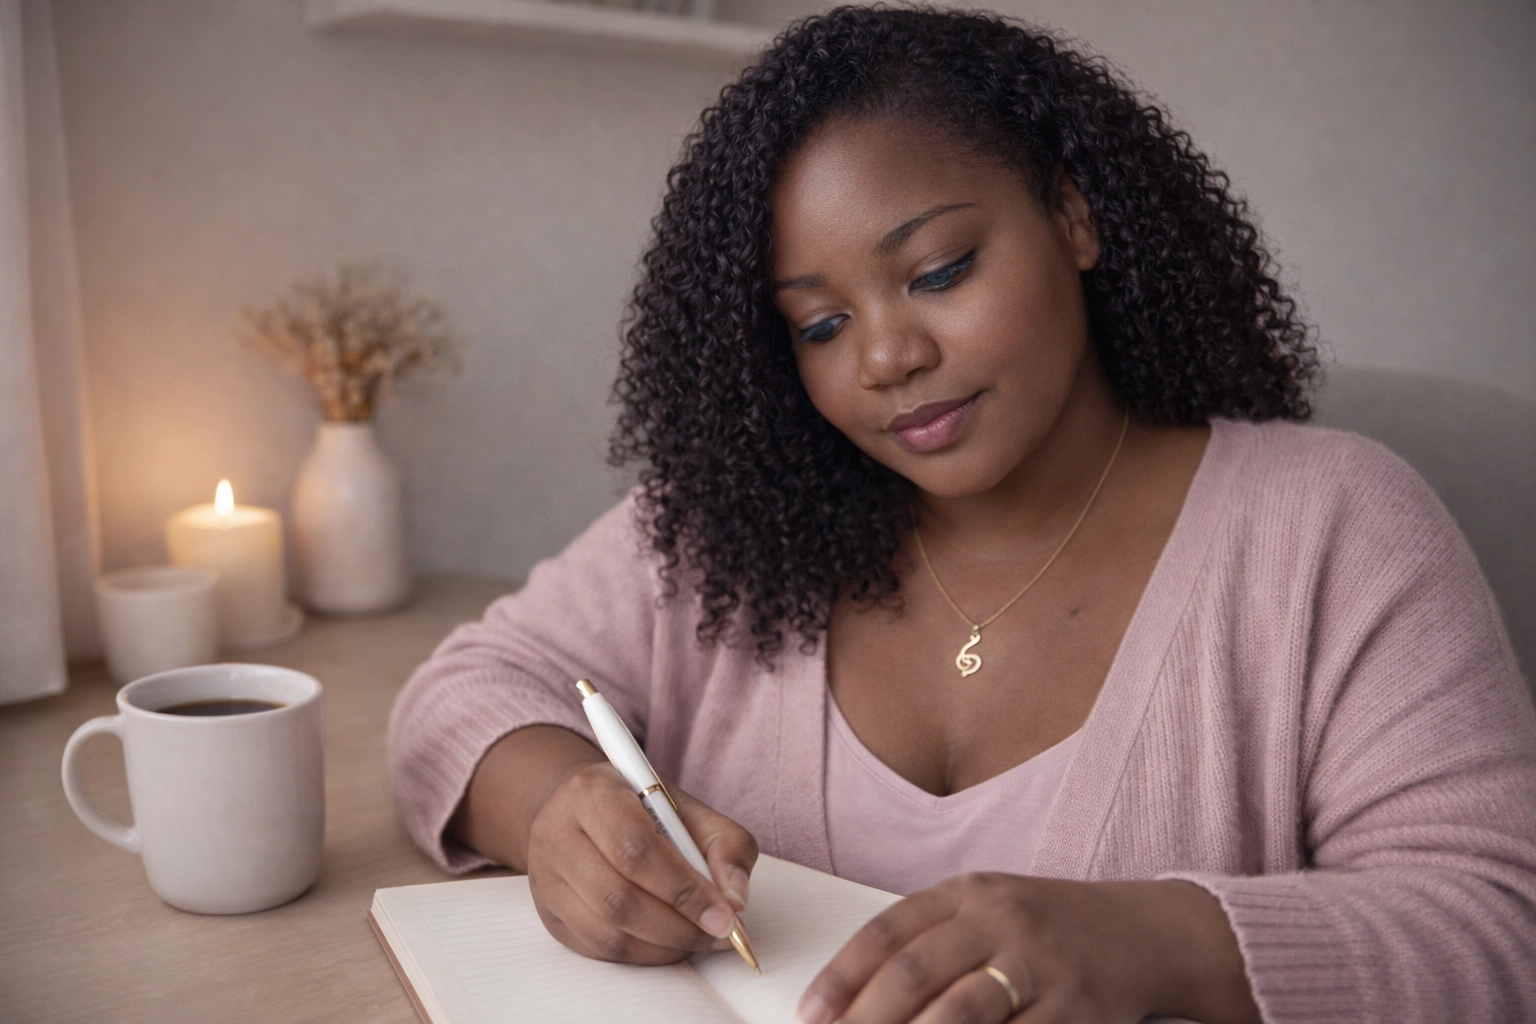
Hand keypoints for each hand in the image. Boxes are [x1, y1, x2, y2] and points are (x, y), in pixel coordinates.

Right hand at [525, 760, 758, 964]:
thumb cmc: (640, 809)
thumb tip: (735, 900)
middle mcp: (556, 835)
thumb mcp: (688, 808)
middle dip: (678, 926)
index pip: (635, 849)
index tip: (724, 915)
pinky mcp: (549, 914)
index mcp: (591, 792)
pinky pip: (598, 950)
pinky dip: (642, 954)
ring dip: (663, 946)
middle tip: (719, 934)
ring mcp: (546, 879)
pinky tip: (669, 943)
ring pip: (607, 932)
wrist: (584, 811)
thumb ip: (725, 844)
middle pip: (618, 898)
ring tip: (699, 938)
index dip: (684, 889)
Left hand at [798, 873, 1259, 1023]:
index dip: (843, 975)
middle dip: (865, 1018)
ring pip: (959, 1013)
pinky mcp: (1077, 1010)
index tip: (811, 1013)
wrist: (1148, 933)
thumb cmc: (1050, 927)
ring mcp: (1041, 965)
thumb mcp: (990, 910)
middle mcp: (1003, 921)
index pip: (889, 930)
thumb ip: (931, 940)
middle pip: (915, 972)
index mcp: (970, 892)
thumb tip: (856, 997)